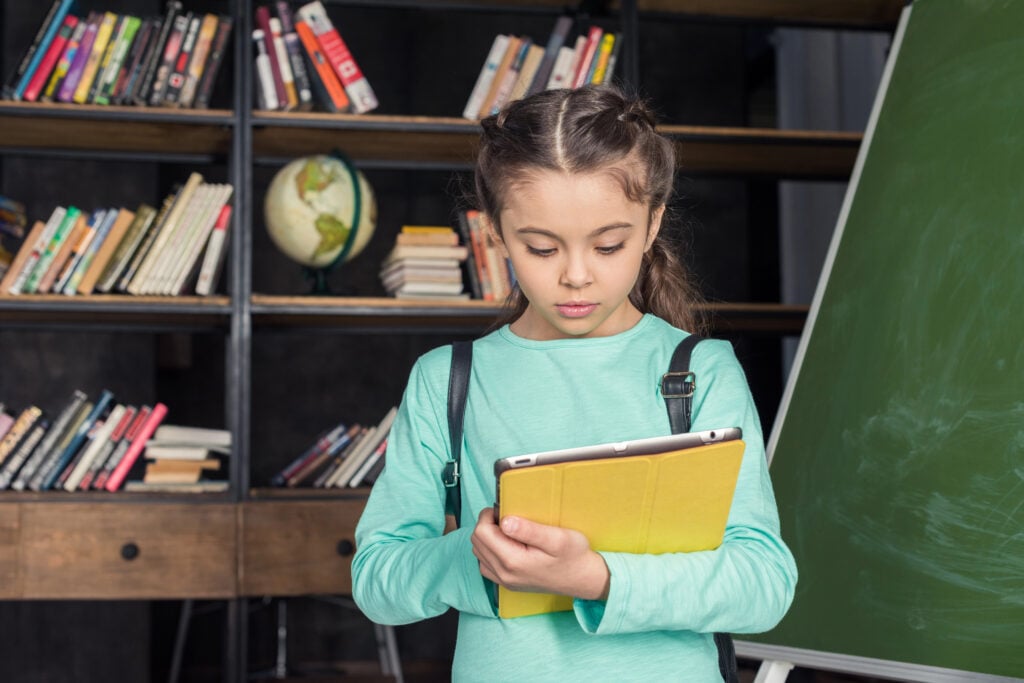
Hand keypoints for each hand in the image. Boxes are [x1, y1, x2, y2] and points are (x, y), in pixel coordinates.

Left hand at [471, 507, 609, 600]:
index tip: (502, 509)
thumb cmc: (573, 556)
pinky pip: (486, 565)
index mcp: (513, 561)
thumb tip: (505, 521)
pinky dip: (490, 551)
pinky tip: (506, 544)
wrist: (583, 579)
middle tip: (505, 517)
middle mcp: (504, 574)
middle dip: (486, 525)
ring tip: (507, 529)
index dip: (488, 516)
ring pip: (479, 554)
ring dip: (487, 537)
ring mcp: (505, 581)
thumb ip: (529, 530)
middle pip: (477, 542)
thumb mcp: (557, 538)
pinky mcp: (508, 584)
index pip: (482, 533)